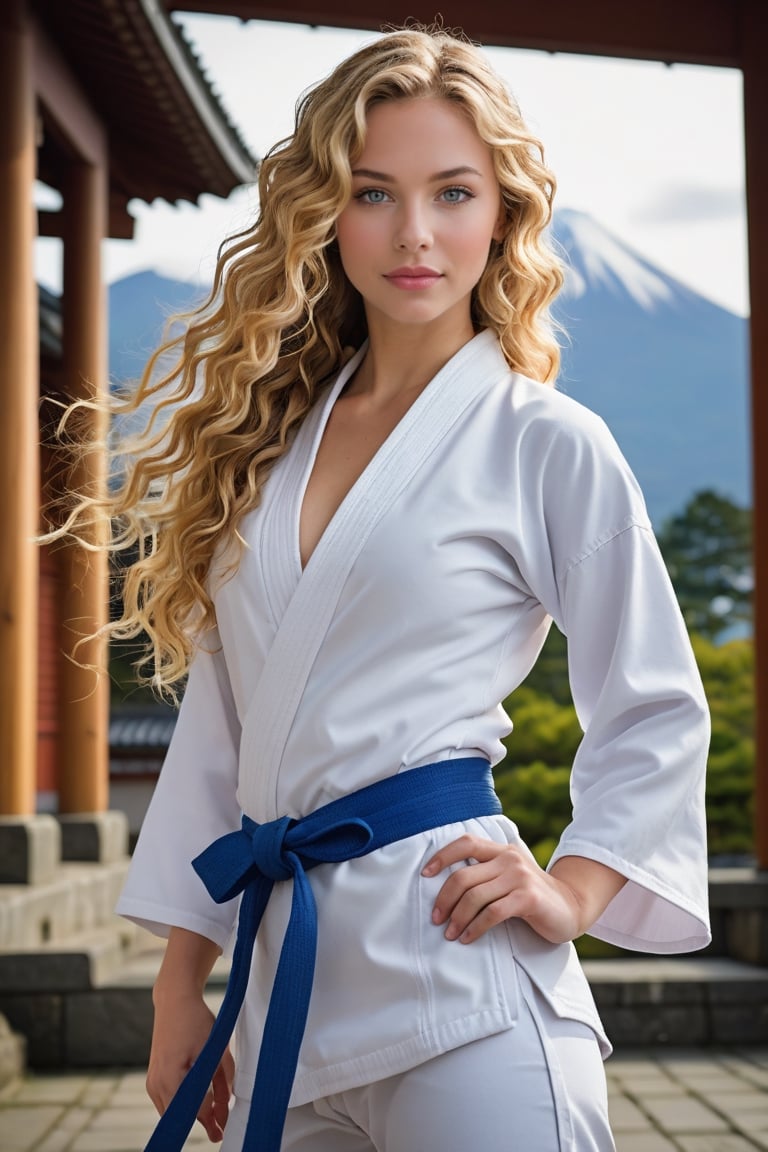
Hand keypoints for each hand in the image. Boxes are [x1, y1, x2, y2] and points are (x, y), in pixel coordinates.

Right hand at [146, 990, 233, 1142]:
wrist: (174, 1000)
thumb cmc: (195, 1019)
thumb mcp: (215, 1046)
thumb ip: (223, 1076)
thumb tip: (227, 1101)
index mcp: (171, 1076)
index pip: (192, 1110)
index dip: (209, 1121)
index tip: (220, 1131)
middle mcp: (156, 1083)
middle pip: (180, 1115)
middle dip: (201, 1121)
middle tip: (219, 1128)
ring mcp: (152, 1080)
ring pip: (173, 1110)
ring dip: (192, 1112)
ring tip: (215, 1112)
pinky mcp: (153, 1076)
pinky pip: (168, 1099)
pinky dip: (184, 1102)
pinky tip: (202, 1098)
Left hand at [421, 836, 616, 945]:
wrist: (571, 907)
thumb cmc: (532, 897)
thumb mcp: (508, 877)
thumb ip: (486, 874)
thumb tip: (446, 887)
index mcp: (501, 850)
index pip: (465, 842)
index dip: (442, 856)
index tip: (424, 875)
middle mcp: (509, 858)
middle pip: (463, 876)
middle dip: (444, 899)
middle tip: (436, 918)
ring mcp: (519, 877)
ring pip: (474, 896)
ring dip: (457, 918)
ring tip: (450, 933)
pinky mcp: (528, 898)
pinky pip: (492, 913)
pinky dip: (475, 928)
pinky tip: (468, 938)